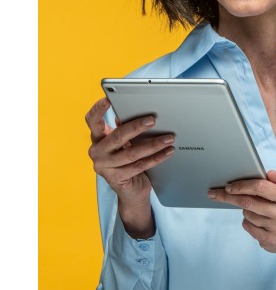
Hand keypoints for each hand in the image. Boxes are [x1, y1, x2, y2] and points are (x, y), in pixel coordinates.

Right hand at [85, 97, 174, 236]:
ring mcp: (105, 167)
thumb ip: (125, 128)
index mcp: (97, 138)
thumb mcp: (124, 142)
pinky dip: (156, 158)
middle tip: (153, 120)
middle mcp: (97, 152)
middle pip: (117, 136)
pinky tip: (168, 151)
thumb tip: (135, 111)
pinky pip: (140, 165)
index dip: (98, 110)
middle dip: (136, 127)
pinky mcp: (116, 179)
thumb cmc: (128, 160)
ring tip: (169, 138)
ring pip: (131, 153)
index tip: (107, 100)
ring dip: (153, 144)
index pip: (92, 121)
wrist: (130, 190)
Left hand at [208, 170, 275, 261]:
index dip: (242, 185)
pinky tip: (255, 220)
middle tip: (218, 193)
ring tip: (252, 208)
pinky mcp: (270, 241)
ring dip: (244, 209)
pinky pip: (248, 227)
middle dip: (230, 197)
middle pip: (249, 203)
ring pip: (247, 215)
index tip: (229, 186)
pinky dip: (247, 221)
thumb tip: (269, 173)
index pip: (260, 187)